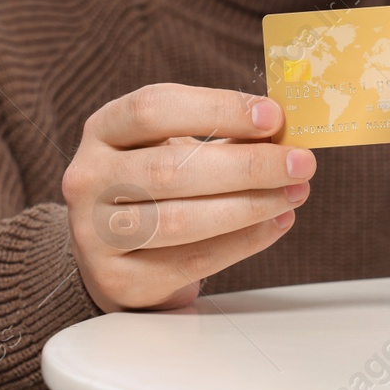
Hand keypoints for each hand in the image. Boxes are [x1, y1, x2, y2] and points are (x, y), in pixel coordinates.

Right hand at [61, 84, 313, 311]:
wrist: (114, 250)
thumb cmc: (155, 184)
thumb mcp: (172, 146)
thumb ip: (220, 135)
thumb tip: (283, 134)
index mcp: (102, 130)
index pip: (154, 109)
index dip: (217, 109)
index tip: (272, 116)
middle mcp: (88, 179)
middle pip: (170, 170)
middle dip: (247, 166)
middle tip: (300, 163)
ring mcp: (95, 234)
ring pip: (180, 220)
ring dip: (249, 206)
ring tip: (294, 194)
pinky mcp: (119, 280)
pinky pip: (190, 262)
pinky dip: (242, 242)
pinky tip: (275, 224)